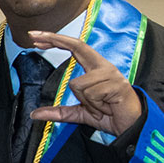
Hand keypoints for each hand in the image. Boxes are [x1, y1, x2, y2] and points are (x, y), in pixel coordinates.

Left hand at [26, 32, 143, 137]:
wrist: (131, 127)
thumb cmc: (110, 115)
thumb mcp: (79, 113)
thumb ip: (59, 112)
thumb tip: (35, 114)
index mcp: (95, 68)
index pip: (75, 47)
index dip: (56, 39)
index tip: (36, 36)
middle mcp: (103, 66)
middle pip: (76, 46)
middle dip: (53, 39)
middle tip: (32, 35)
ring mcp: (110, 74)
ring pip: (78, 84)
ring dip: (86, 102)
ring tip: (100, 108)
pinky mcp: (116, 84)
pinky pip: (90, 94)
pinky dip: (94, 106)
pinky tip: (106, 108)